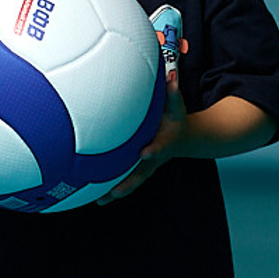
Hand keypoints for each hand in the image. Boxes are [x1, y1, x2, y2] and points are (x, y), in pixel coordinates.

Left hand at [100, 65, 186, 202]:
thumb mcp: (178, 106)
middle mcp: (154, 159)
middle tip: (115, 192)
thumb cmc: (176, 119)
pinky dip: (112, 189)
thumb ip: (173, 93)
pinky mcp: (138, 169)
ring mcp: (146, 167)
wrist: (183, 139)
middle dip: (129, 183)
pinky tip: (95, 195)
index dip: (153, 150)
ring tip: (100, 200)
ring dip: (116, 192)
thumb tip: (171, 77)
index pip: (159, 147)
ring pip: (131, 182)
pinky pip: (125, 180)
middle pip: (142, 174)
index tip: (144, 153)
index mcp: (165, 143)